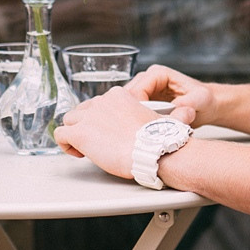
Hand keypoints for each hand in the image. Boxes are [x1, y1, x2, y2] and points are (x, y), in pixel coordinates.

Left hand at [55, 87, 170, 178]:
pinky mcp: (80, 133)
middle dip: (86, 125)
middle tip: (97, 142)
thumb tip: (189, 112)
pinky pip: (60, 134)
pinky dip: (65, 144)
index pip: (99, 103)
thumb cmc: (161, 140)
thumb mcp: (164, 119)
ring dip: (75, 133)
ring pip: (69, 120)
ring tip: (86, 149)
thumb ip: (170, 114)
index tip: (108, 133)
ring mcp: (88, 117)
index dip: (101, 120)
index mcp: (119, 95)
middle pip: (82, 110)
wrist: (154, 151)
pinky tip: (78, 153)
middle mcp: (101, 101)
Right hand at [123, 64, 216, 126]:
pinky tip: (146, 131)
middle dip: (134, 114)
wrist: (208, 107)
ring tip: (145, 131)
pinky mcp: (145, 102)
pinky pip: (134, 112)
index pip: (136, 90)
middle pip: (128, 97)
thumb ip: (187, 102)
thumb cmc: (206, 100)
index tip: (146, 124)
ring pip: (128, 106)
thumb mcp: (201, 99)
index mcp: (158, 73)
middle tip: (143, 130)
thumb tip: (173, 109)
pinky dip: (138, 121)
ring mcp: (145, 91)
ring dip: (134, 118)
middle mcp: (148, 79)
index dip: (138, 108)